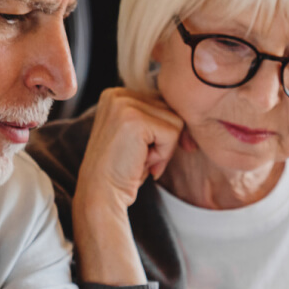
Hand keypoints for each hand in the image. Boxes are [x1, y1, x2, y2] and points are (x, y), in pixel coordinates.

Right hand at [74, 88, 185, 214]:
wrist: (101, 194)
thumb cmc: (122, 170)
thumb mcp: (137, 136)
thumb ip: (154, 117)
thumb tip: (188, 111)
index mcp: (115, 94)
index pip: (162, 104)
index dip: (161, 133)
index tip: (142, 152)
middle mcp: (117, 94)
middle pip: (170, 110)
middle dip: (163, 140)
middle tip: (139, 158)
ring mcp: (124, 105)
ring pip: (175, 121)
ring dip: (164, 148)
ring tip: (140, 159)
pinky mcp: (135, 120)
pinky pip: (173, 133)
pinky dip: (164, 154)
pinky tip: (142, 162)